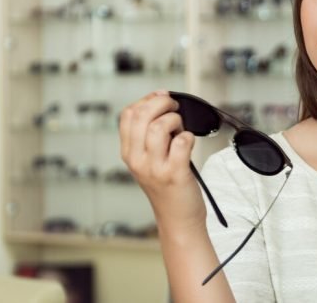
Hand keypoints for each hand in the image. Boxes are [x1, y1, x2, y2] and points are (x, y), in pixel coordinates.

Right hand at [119, 90, 206, 233]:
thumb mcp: (148, 160)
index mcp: (129, 153)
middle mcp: (137, 160)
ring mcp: (154, 168)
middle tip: (175, 109)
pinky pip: (181, 142)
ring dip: (175, 120)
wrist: (177, 218)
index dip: (147, 100)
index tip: (161, 98)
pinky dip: (188, 137)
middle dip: (162, 104)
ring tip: (181, 129)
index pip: (127, 114)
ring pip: (159, 127)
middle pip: (142, 115)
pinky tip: (188, 143)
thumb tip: (161, 100)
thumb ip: (149, 134)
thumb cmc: (167, 186)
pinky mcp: (174, 174)